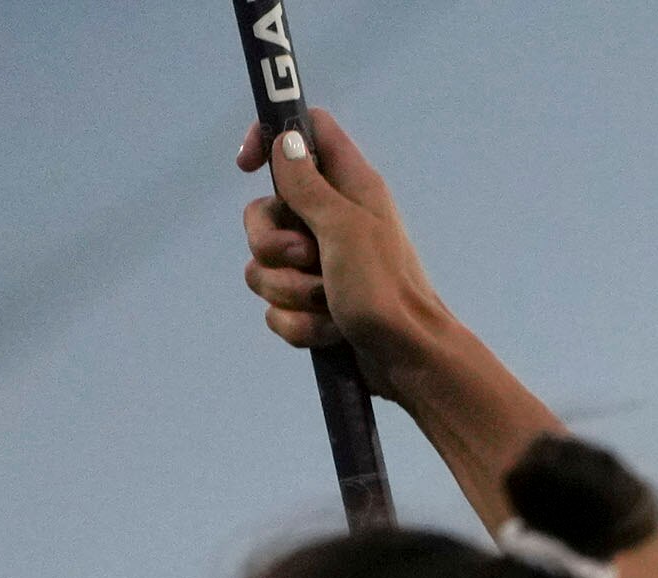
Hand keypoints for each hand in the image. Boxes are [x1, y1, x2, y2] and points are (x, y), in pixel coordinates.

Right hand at [234, 107, 448, 388]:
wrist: (410, 363)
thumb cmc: (386, 291)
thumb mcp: (345, 228)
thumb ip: (309, 185)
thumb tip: (285, 139)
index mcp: (349, 187)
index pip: (305, 133)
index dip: (270, 137)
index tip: (247, 164)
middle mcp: (332, 221)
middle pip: (263, 211)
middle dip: (272, 244)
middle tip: (309, 259)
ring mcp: (320, 265)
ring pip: (262, 265)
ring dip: (290, 291)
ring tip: (329, 303)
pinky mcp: (312, 305)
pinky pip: (276, 307)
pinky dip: (299, 323)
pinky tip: (331, 331)